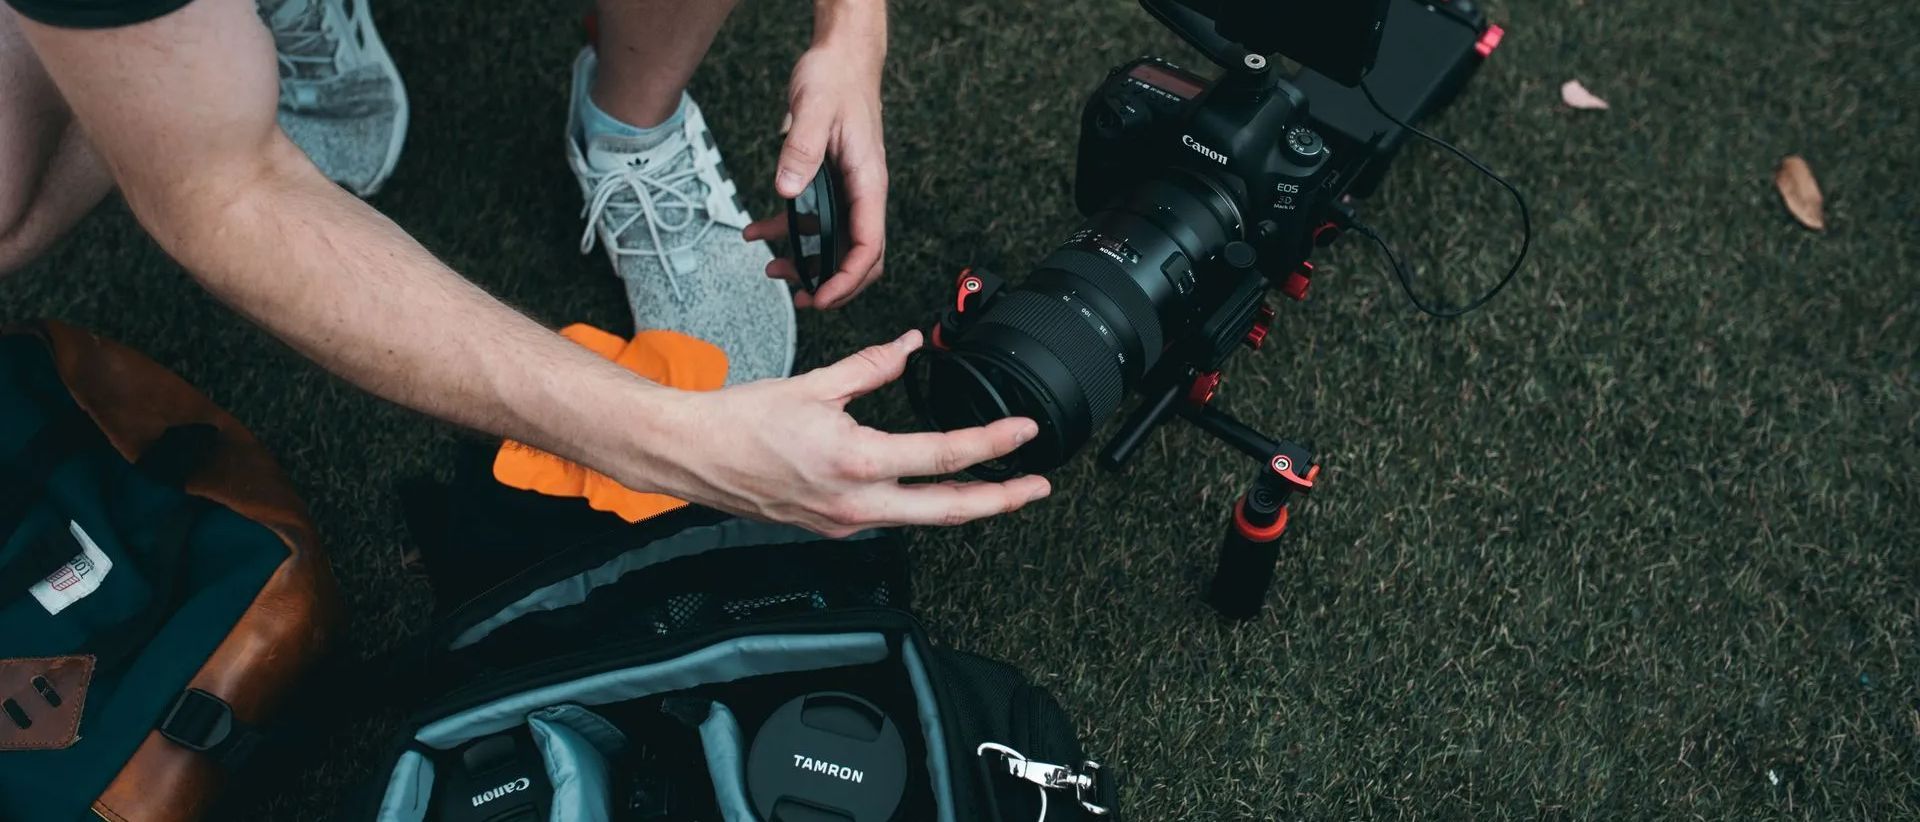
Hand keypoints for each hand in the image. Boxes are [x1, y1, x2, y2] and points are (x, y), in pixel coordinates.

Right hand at [641, 330, 1050, 536]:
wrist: (692, 455)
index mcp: (857, 462)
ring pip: (920, 519)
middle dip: (1001, 501)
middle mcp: (855, 503)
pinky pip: (887, 517)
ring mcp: (844, 522)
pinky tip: (930, 488)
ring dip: (962, 504)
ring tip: (997, 488)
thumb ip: (872, 366)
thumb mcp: (816, 384)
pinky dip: (917, 503)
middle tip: (1037, 486)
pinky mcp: (831, 527)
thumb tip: (908, 346)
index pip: (944, 455)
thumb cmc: (740, 422)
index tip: (1024, 433)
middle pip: (948, 510)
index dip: (994, 444)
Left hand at [743, 1, 886, 309]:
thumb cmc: (835, 79)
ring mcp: (848, 189)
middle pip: (860, 255)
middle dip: (832, 283)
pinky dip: (788, 232)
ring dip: (806, 261)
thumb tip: (786, 190)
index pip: (869, 244)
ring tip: (772, 270)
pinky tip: (758, 233)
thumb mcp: (813, 109)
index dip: (847, 279)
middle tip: (801, 299)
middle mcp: (863, 191)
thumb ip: (801, 149)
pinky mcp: (831, 182)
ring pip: (835, 242)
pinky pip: (814, 220)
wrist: (840, 57)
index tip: (821, 297)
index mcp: (869, 180)